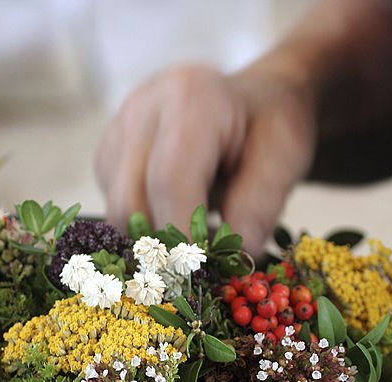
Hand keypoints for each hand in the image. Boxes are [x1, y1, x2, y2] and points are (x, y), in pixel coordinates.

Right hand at [96, 62, 317, 254]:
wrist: (252, 101)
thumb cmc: (268, 126)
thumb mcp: (284, 156)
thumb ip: (260, 203)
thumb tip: (237, 253)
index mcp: (189, 98)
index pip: (168, 179)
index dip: (181, 234)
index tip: (203, 273)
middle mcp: (141, 110)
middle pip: (130, 200)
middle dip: (164, 245)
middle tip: (201, 272)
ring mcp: (117, 134)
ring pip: (116, 213)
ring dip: (153, 241)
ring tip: (196, 243)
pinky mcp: (107, 159)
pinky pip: (114, 212)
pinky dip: (145, 230)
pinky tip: (179, 221)